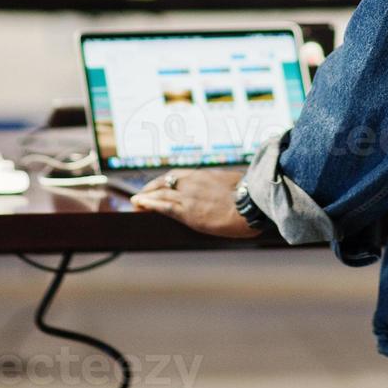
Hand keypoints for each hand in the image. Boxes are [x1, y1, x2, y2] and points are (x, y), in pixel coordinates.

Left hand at [130, 168, 257, 238]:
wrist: (252, 206)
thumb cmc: (252, 197)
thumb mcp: (237, 184)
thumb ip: (226, 186)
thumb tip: (231, 189)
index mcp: (205, 175)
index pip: (179, 175)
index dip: (166, 180)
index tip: (159, 183)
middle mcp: (193, 183)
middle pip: (166, 182)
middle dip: (151, 188)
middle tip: (142, 194)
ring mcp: (189, 197)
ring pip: (161, 194)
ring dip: (145, 197)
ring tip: (135, 201)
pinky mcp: (188, 213)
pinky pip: (163, 207)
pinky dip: (149, 205)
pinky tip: (140, 205)